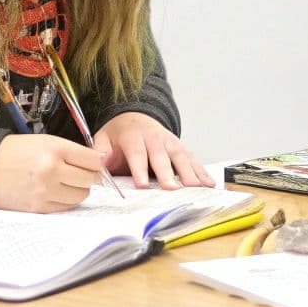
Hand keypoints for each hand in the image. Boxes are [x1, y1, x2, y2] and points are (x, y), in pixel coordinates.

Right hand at [0, 134, 106, 212]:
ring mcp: (44, 191)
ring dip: (77, 190)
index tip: (93, 165)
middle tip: (79, 175)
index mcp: (54, 148)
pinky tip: (55, 193)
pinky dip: (65, 202)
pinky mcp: (37, 207)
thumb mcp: (43, 141)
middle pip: (89, 179)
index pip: (93, 160)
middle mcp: (52, 169)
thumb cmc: (14, 152)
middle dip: (88, 178)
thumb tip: (97, 163)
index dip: (96, 163)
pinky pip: (65, 208)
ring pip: (80, 196)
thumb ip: (70, 151)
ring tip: (65, 184)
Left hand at [96, 112, 212, 188]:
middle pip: (162, 156)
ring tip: (197, 188)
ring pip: (181, 156)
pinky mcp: (180, 147)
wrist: (134, 117)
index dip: (139, 169)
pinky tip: (209, 184)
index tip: (142, 185)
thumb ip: (100, 151)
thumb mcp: (103, 137)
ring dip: (189, 172)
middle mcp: (155, 136)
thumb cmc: (118, 134)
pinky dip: (202, 171)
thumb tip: (98, 163)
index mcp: (133, 135)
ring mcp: (170, 141)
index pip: (137, 152)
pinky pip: (192, 159)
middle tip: (172, 189)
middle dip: (167, 173)